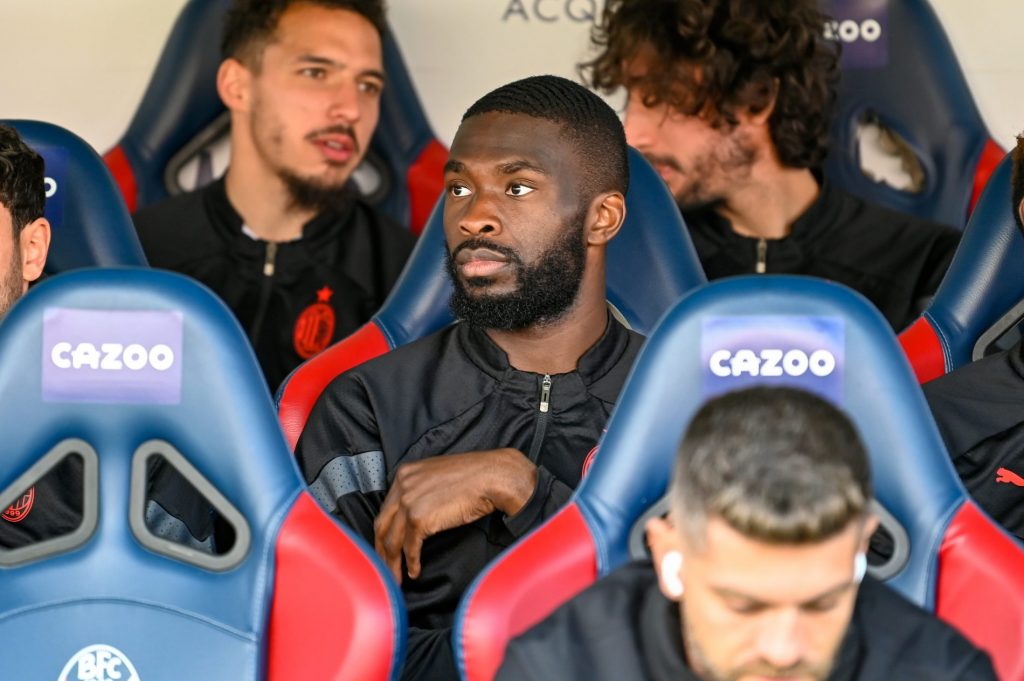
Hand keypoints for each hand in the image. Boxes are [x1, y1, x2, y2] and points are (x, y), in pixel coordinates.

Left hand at [373, 448, 537, 582]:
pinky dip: (411, 563)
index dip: (384, 530)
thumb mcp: (438, 475)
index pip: (386, 507)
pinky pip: (410, 548)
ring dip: (392, 563)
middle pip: (382, 525)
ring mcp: (408, 502)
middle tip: (383, 567)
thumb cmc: (474, 477)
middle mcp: (402, 486)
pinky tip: (414, 572)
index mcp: (405, 473)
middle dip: (381, 550)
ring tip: (396, 578)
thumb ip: (422, 490)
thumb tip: (418, 511)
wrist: (491, 478)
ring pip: (392, 540)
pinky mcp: (419, 518)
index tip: (385, 546)